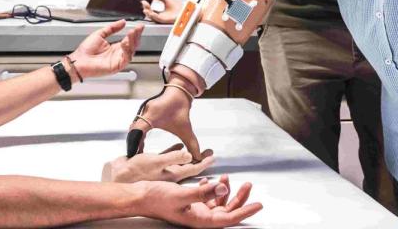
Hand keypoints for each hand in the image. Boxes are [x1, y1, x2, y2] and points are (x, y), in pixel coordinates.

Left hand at [70, 19, 142, 79]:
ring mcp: (118, 60)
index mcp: (115, 47)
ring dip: (133, 41)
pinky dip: (127, 50)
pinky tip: (125, 42)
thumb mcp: (100, 34)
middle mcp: (118, 54)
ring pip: (131, 51)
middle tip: (138, 28)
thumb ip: (112, 28)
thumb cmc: (86, 51)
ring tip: (132, 33)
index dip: (134, 33)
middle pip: (132, 45)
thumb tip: (122, 22)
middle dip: (136, 36)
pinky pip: (126, 58)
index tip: (139, 26)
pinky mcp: (116, 66)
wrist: (79, 60)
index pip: (128, 40)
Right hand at [102, 144, 214, 182]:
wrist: (116, 176)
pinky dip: (173, 151)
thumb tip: (192, 155)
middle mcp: (169, 175)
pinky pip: (167, 157)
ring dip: (188, 154)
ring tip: (197, 148)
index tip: (213, 155)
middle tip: (209, 151)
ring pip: (179, 161)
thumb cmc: (135, 172)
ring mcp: (161, 171)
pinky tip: (178, 145)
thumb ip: (174, 158)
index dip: (205, 162)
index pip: (194, 168)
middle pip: (189, 166)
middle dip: (200, 158)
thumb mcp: (157, 162)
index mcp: (173, 175)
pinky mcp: (152, 166)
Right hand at [127, 80, 201, 159]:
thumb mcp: (185, 128)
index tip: (133, 156)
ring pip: (134, 129)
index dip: (134, 145)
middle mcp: (144, 112)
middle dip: (133, 145)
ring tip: (136, 153)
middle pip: (133, 131)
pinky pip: (138, 125)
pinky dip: (138, 135)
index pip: (137, 132)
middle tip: (133, 158)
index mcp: (151, 115)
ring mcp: (143, 111)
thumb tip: (196, 157)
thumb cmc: (181, 106)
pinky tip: (141, 144)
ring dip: (135, 140)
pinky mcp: (145, 112)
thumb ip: (191, 143)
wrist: (179, 91)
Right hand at [139, 175, 261, 227]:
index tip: (258, 205)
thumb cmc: (157, 198)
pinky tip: (211, 180)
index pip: (228, 218)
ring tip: (228, 177)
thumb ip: (203, 192)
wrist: (140, 196)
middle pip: (226, 211)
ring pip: (217, 203)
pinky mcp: (189, 203)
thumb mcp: (182, 194)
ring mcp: (194, 211)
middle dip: (239, 198)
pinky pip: (206, 198)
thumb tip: (222, 188)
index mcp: (199, 220)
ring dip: (225, 191)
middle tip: (248, 185)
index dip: (245, 211)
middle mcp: (199, 217)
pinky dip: (212, 188)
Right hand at [141, 0, 182, 24]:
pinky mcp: (166, 20)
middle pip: (150, 15)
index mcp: (161, 13)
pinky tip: (151, 12)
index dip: (146, 6)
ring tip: (145, 9)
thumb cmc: (178, 6)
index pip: (151, 11)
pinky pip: (158, 19)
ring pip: (153, 18)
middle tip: (144, 3)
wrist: (185, 9)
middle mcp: (161, 17)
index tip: (143, 1)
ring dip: (148, 13)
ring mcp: (163, 19)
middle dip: (146, 9)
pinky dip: (153, 15)